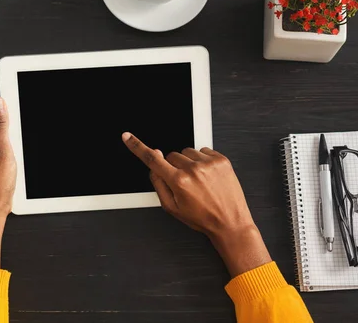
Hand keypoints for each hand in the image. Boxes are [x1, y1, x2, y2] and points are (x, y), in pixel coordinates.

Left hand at [0, 97, 16, 217]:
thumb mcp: (2, 150)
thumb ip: (0, 125)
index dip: (10, 113)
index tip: (18, 122)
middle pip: (1, 123)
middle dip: (14, 129)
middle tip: (17, 143)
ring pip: (5, 136)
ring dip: (15, 141)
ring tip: (16, 154)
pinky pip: (6, 147)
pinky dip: (14, 150)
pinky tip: (17, 159)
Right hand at [122, 132, 270, 276]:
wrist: (229, 222)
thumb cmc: (202, 217)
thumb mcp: (172, 207)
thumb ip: (158, 183)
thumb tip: (154, 163)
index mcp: (178, 182)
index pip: (152, 159)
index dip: (137, 146)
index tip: (127, 137)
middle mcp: (193, 170)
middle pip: (171, 156)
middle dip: (174, 166)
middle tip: (184, 183)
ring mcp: (208, 163)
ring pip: (187, 152)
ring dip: (189, 163)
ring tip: (198, 181)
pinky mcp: (221, 160)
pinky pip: (203, 151)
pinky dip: (202, 161)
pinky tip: (207, 176)